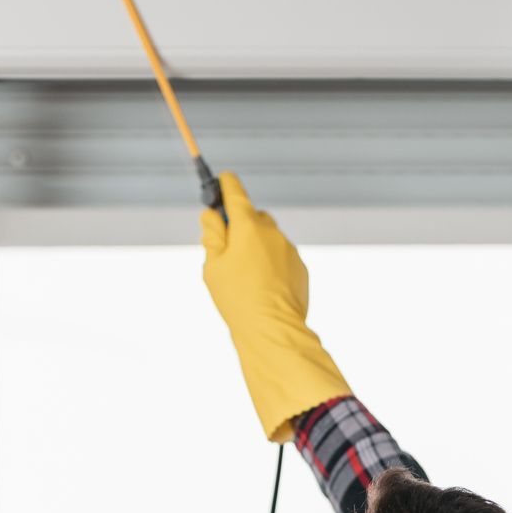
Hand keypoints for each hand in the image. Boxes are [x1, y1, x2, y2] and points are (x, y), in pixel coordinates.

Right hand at [200, 171, 349, 442]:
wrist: (273, 331)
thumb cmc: (238, 298)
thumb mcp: (212, 266)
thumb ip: (212, 235)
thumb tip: (213, 216)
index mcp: (248, 224)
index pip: (235, 190)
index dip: (224, 184)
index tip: (220, 181)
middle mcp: (272, 231)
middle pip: (252, 216)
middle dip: (239, 227)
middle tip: (225, 251)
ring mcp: (289, 249)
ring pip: (268, 239)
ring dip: (256, 249)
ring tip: (244, 280)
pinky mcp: (299, 268)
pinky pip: (280, 259)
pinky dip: (270, 267)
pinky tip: (261, 290)